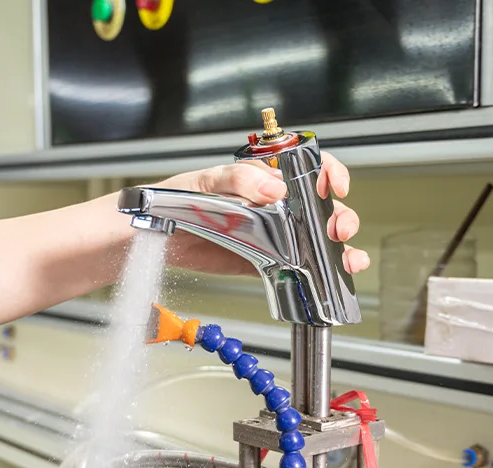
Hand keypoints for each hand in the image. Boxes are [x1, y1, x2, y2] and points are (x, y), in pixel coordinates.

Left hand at [158, 151, 369, 275]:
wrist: (146, 238)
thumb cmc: (171, 200)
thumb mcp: (203, 180)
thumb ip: (237, 179)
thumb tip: (274, 187)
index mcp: (260, 177)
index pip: (306, 168)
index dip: (328, 173)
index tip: (335, 185)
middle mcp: (271, 204)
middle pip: (320, 207)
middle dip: (339, 215)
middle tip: (338, 228)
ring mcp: (269, 234)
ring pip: (315, 238)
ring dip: (337, 247)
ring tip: (346, 257)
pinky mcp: (261, 262)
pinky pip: (296, 266)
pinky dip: (320, 272)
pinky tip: (336, 274)